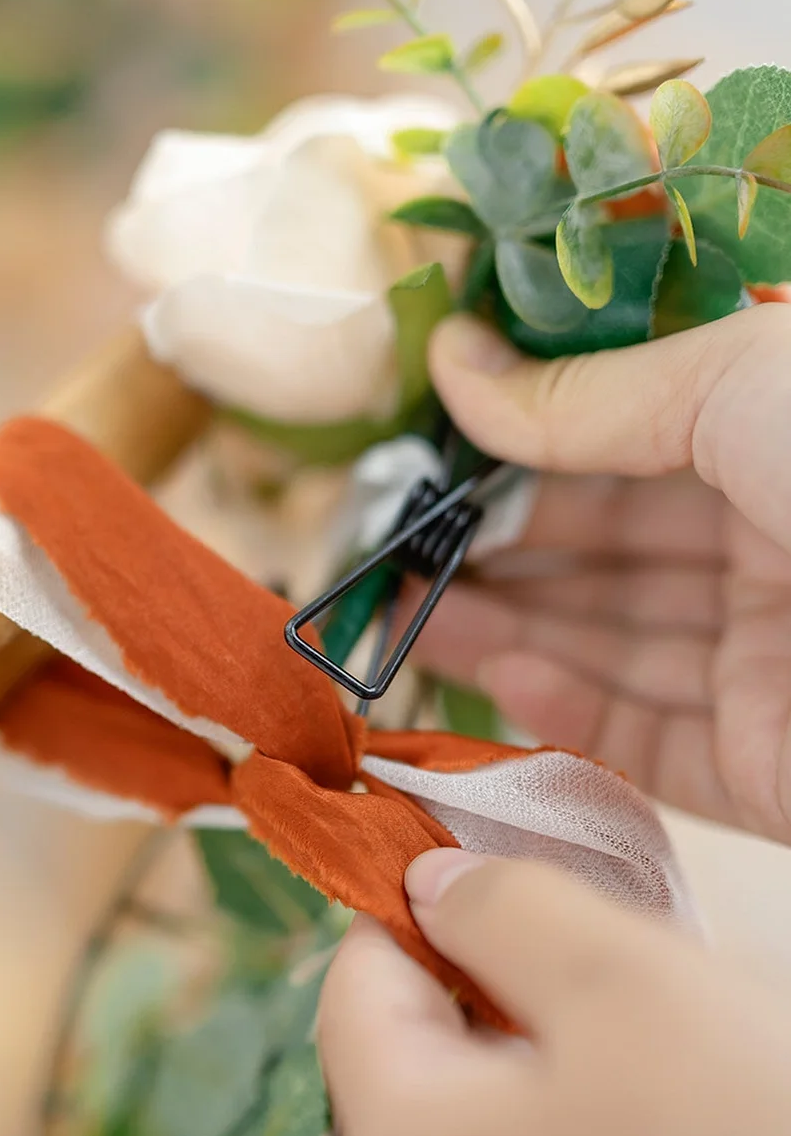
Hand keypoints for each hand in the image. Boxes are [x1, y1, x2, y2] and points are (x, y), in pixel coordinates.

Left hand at [319, 851, 790, 1135]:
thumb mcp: (624, 975)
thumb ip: (499, 907)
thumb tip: (422, 887)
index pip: (353, 991)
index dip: (416, 910)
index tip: (496, 869)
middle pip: (419, 1074)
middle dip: (497, 996)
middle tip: (609, 965)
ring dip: (549, 1076)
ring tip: (660, 1054)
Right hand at [418, 304, 790, 840]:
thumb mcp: (736, 383)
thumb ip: (585, 397)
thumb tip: (453, 364)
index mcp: (786, 441)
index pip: (629, 442)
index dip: (522, 445)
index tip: (423, 449)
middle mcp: (783, 549)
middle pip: (609, 552)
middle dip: (494, 546)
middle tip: (385, 545)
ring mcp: (777, 664)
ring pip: (611, 647)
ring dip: (499, 627)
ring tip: (394, 610)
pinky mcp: (768, 771)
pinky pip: (643, 742)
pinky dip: (558, 711)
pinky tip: (483, 672)